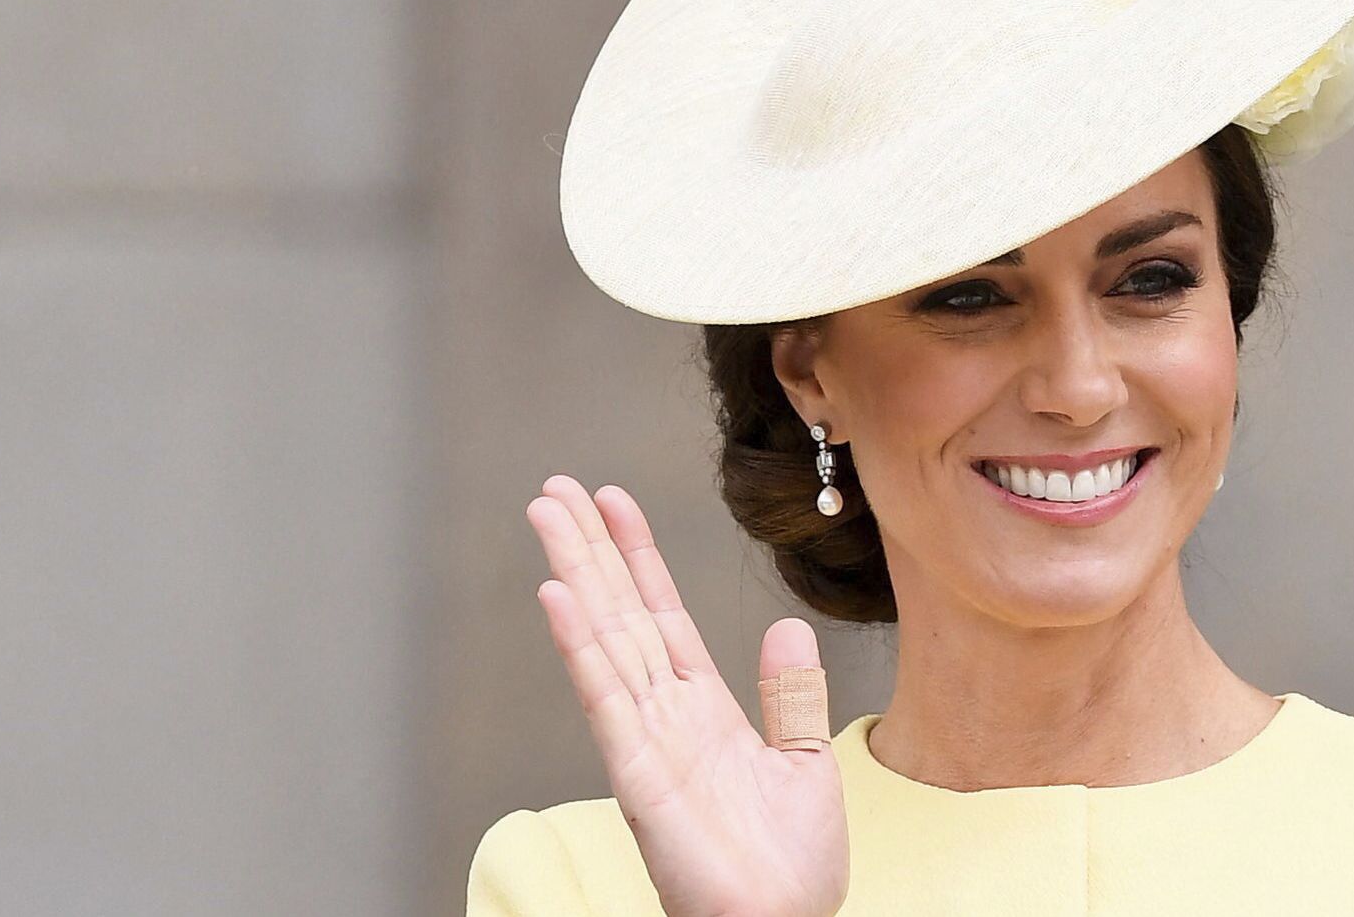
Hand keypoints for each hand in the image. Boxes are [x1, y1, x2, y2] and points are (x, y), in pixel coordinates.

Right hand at [527, 474, 847, 916]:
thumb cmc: (791, 866)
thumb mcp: (807, 764)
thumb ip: (793, 697)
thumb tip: (788, 628)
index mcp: (703, 709)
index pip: (662, 614)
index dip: (638, 555)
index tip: (614, 499)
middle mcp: (665, 715)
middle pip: (619, 613)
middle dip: (590, 548)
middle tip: (554, 487)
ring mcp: (646, 742)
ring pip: (604, 639)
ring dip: (576, 574)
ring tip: (547, 515)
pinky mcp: (639, 775)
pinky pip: (606, 698)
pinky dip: (581, 646)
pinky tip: (559, 597)